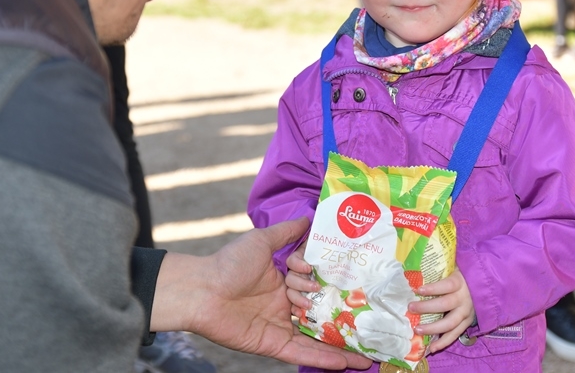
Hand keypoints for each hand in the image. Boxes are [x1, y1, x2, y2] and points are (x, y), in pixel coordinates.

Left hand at [153, 218, 370, 369]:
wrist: (202, 290)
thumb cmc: (228, 263)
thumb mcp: (262, 240)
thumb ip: (287, 231)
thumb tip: (310, 215)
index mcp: (283, 281)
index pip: (315, 282)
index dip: (326, 278)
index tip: (344, 275)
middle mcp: (285, 305)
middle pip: (321, 310)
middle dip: (343, 315)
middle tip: (372, 318)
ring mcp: (280, 326)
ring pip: (317, 337)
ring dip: (342, 346)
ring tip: (370, 352)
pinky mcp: (273, 344)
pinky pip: (303, 352)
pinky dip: (324, 358)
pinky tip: (346, 362)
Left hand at [408, 267, 474, 354]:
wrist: (486, 285)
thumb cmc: (463, 275)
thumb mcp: (454, 268)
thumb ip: (440, 270)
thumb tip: (417, 270)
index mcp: (460, 282)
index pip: (447, 285)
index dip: (433, 288)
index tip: (418, 289)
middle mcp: (464, 298)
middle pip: (445, 304)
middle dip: (427, 307)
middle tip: (411, 308)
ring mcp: (467, 312)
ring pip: (450, 323)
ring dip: (433, 328)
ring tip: (418, 329)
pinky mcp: (468, 322)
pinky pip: (455, 334)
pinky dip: (444, 342)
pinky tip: (432, 348)